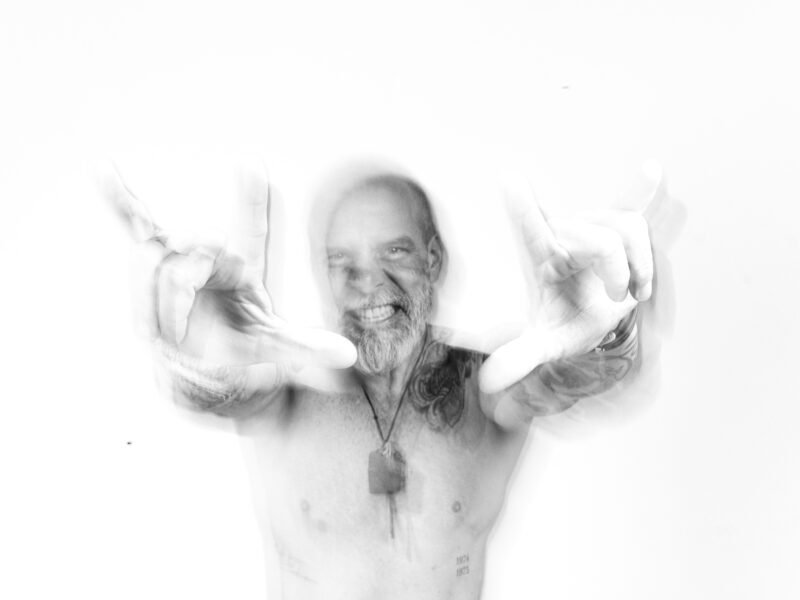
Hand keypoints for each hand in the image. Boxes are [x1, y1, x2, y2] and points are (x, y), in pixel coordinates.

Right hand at [103, 162, 356, 376]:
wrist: (207, 361)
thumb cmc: (242, 347)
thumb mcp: (277, 350)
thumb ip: (308, 350)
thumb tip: (349, 355)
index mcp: (244, 271)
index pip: (251, 233)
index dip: (252, 202)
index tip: (252, 164)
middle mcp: (214, 258)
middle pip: (189, 256)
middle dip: (183, 288)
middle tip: (184, 326)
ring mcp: (182, 259)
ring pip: (154, 262)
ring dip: (155, 301)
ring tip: (167, 333)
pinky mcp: (152, 267)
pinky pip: (135, 228)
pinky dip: (119, 201)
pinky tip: (102, 169)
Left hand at [479, 165, 662, 393]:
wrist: (593, 320)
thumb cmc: (567, 325)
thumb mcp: (546, 343)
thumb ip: (519, 357)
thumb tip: (488, 380)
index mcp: (545, 257)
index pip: (530, 228)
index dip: (522, 205)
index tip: (508, 177)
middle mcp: (568, 234)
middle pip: (603, 239)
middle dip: (620, 272)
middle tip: (622, 299)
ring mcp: (594, 228)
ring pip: (629, 228)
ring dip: (641, 262)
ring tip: (636, 290)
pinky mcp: (619, 231)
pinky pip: (635, 206)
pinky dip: (645, 191)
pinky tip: (653, 169)